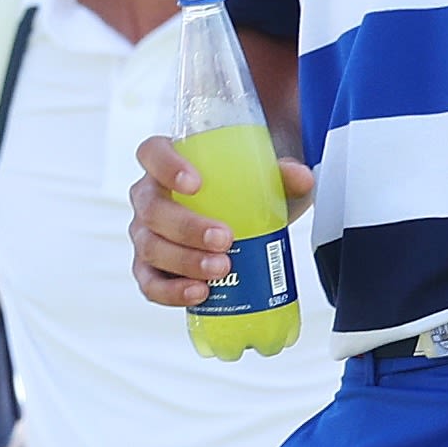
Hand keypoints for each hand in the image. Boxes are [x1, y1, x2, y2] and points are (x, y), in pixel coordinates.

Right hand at [130, 138, 313, 306]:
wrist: (243, 221)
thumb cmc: (245, 190)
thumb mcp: (267, 177)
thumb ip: (282, 172)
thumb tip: (301, 176)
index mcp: (167, 163)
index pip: (152, 153)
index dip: (166, 166)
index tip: (196, 184)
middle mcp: (149, 197)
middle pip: (151, 209)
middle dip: (186, 227)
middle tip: (225, 239)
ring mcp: (146, 234)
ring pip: (150, 247)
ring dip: (184, 261)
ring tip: (222, 269)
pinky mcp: (151, 268)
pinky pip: (150, 283)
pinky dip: (171, 292)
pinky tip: (200, 293)